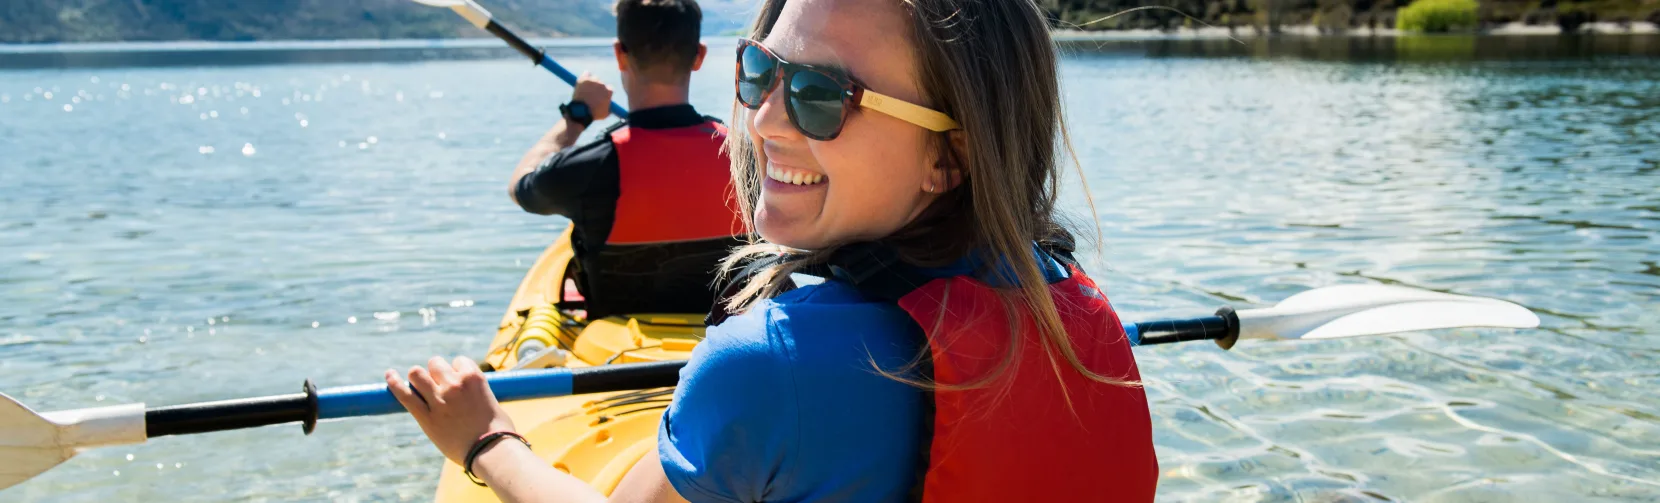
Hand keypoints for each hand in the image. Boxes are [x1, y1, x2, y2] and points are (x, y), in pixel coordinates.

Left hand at [386, 356, 516, 463]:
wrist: (491, 452)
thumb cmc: (498, 431)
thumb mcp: (491, 403)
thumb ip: (476, 394)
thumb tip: (469, 395)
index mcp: (474, 378)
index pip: (458, 361)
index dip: (456, 370)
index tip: (457, 381)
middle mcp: (454, 384)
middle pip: (435, 363)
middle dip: (435, 372)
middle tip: (439, 386)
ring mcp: (439, 400)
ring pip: (416, 373)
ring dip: (417, 376)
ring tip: (419, 385)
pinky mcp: (426, 417)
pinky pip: (404, 394)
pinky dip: (394, 383)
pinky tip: (389, 375)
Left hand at [571, 72, 614, 120]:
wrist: (581, 111)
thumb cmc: (594, 114)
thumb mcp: (605, 114)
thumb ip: (608, 108)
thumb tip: (609, 107)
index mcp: (609, 91)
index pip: (610, 89)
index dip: (606, 93)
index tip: (602, 97)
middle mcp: (602, 84)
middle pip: (602, 83)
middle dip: (598, 88)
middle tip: (593, 95)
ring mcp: (592, 81)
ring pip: (594, 78)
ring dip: (592, 82)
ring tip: (587, 89)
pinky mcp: (584, 79)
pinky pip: (586, 73)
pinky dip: (586, 76)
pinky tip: (584, 80)